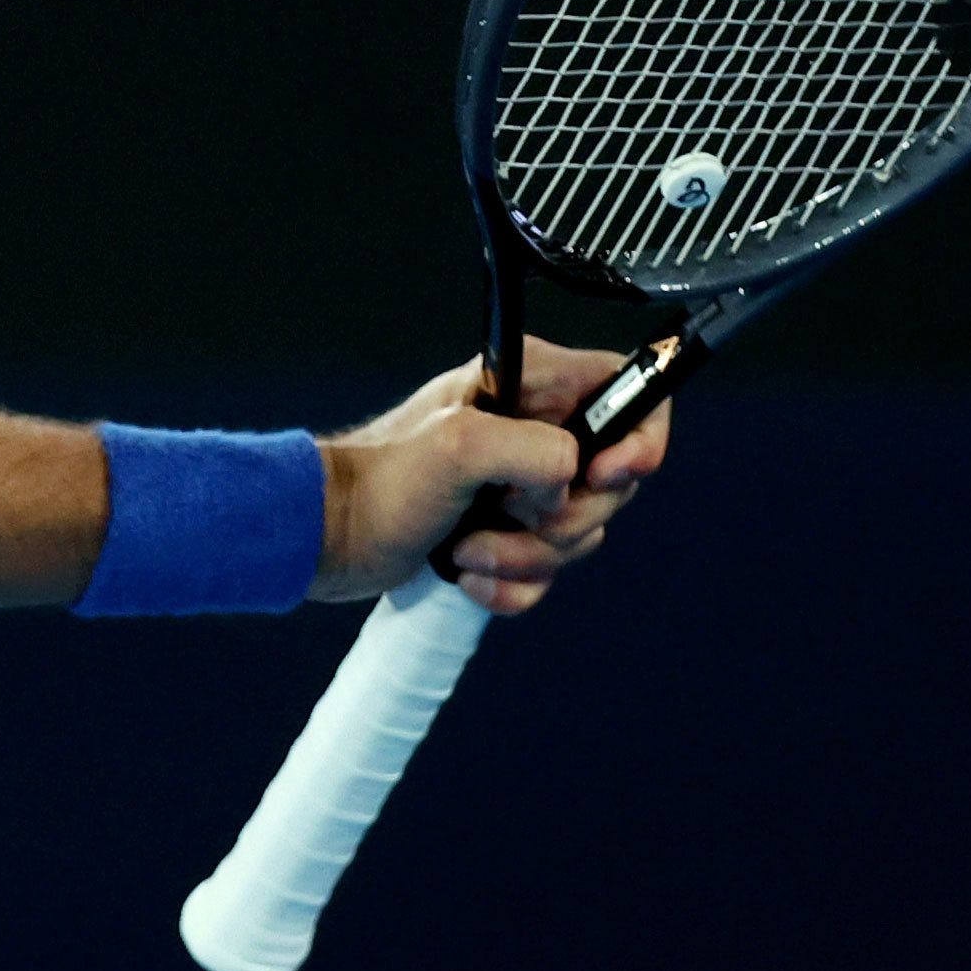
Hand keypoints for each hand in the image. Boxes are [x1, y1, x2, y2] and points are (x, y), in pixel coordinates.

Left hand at [307, 339, 672, 616]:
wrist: (330, 537)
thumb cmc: (380, 481)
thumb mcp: (458, 446)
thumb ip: (534, 448)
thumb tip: (573, 476)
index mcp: (532, 386)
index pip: (627, 388)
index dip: (639, 436)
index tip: (606, 475)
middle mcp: (534, 429)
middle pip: (611, 480)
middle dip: (566, 518)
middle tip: (509, 514)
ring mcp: (522, 485)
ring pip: (578, 534)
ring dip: (527, 556)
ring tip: (467, 549)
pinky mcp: (507, 534)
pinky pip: (546, 571)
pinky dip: (512, 583)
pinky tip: (466, 576)